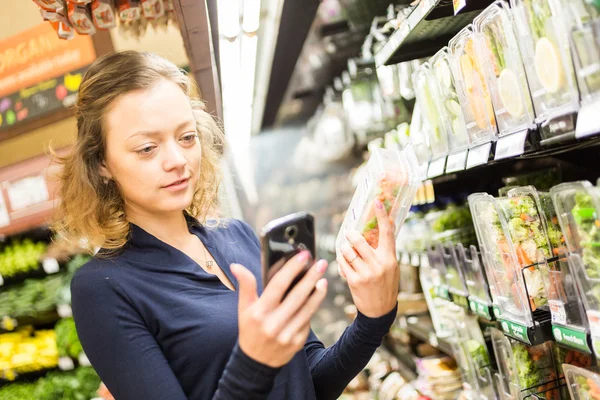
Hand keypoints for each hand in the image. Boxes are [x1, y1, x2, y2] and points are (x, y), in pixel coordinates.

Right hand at [230, 251, 327, 367]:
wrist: (256, 362)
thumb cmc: (250, 330)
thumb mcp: (243, 309)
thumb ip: (245, 286)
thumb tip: (236, 266)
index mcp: (259, 313)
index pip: (278, 286)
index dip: (291, 269)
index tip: (303, 255)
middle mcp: (273, 324)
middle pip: (297, 296)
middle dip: (311, 277)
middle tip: (321, 263)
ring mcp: (287, 335)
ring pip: (307, 309)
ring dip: (317, 293)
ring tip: (323, 279)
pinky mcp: (297, 342)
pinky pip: (308, 321)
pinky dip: (313, 308)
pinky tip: (317, 297)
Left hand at [337, 199, 398, 317]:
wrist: (380, 310)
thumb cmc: (386, 285)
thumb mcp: (392, 267)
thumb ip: (386, 249)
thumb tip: (387, 225)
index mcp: (390, 258)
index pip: (387, 232)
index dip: (382, 215)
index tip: (377, 202)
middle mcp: (378, 264)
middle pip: (358, 239)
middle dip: (351, 235)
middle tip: (350, 234)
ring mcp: (365, 273)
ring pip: (347, 251)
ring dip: (344, 248)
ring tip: (347, 251)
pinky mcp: (354, 281)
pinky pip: (341, 263)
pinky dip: (341, 260)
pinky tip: (344, 262)